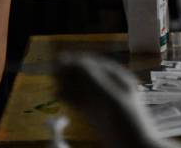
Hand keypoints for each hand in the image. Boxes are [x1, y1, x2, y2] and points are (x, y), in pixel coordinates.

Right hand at [55, 55, 180, 147]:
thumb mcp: (112, 98)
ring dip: (68, 84)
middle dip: (71, 72)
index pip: (95, 63)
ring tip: (53, 80)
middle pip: (86, 75)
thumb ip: (94, 80)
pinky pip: (81, 103)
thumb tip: (76, 60)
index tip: (61, 59)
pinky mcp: (96, 116)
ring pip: (82, 89)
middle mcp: (110, 87)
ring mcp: (102, 102)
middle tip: (53, 69)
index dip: (78, 60)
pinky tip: (58, 95)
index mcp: (119, 78)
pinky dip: (70, 98)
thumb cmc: (127, 122)